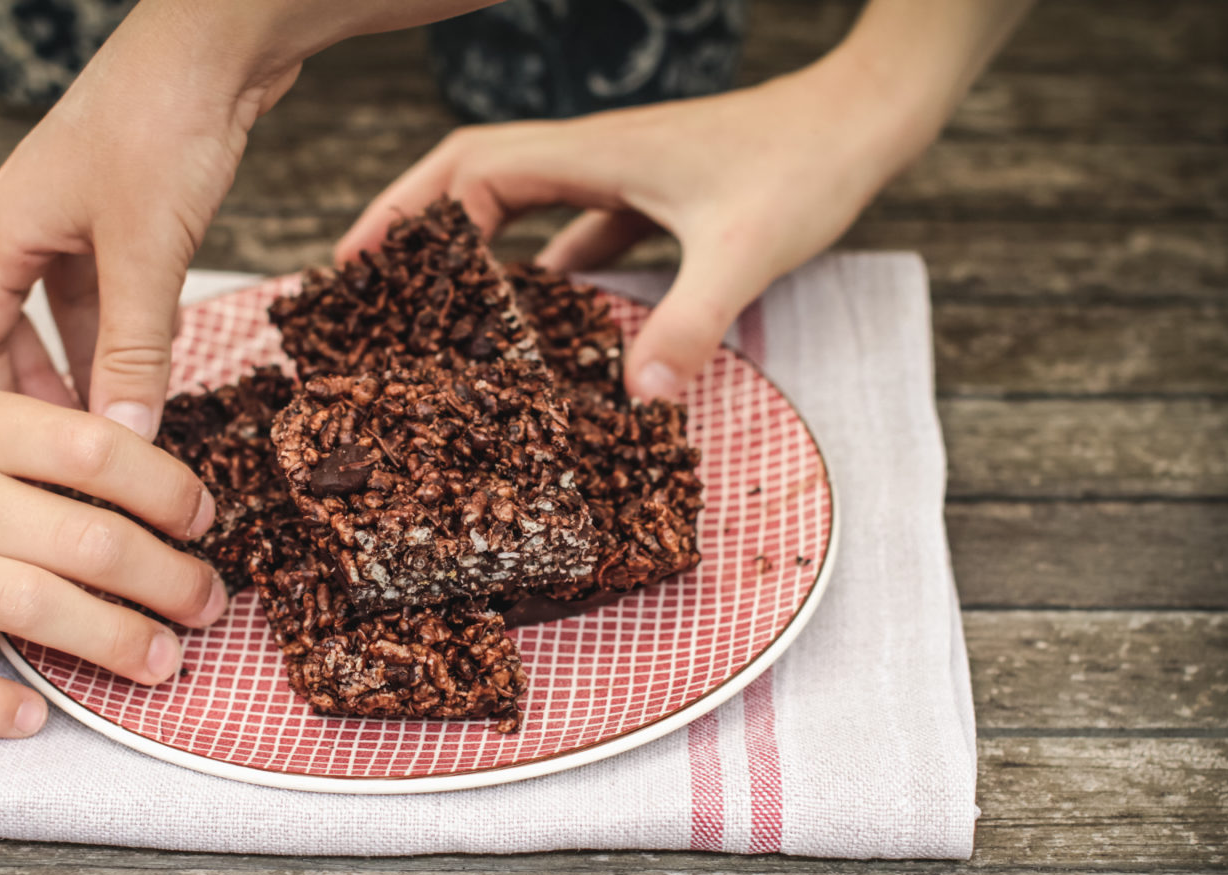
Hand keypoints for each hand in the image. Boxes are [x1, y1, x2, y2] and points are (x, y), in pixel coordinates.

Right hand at [0, 0, 499, 438]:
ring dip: (93, 368)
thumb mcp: (146, 253)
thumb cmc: (162, 127)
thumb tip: (126, 435)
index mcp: (4, 231)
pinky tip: (154, 371)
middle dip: (45, 395)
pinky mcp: (125, 212)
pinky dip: (128, 334)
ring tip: (120, 430)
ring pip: (71, 314)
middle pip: (16, 331)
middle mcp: (29, 225)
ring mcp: (77, 217)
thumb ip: (135, 348)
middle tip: (77, 460)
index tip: (18, 465)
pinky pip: (113, 290)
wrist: (217, 46)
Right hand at [0, 368, 226, 737]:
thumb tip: (113, 467)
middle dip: (166, 579)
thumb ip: (4, 433)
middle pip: (84, 539)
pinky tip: (34, 718)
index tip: (202, 518)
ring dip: (115, 643)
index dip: (167, 488)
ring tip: (163, 664)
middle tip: (209, 604)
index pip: (93, 450)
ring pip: (32, 608)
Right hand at [337, 0, 1032, 399]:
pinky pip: (581, 228)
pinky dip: (551, 264)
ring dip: (480, 245)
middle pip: (477, 179)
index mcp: (592, 154)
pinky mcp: (657, 196)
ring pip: (526, 204)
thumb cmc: (806, 165)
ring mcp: (625, 175)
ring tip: (442, 304)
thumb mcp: (744, 251)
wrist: (865, 121)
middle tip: (370, 279)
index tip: (362, 262)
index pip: (471, 169)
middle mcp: (596, 157)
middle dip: (418, 223)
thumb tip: (635, 400)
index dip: (409, 210)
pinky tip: (551, 315)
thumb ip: (688, 322)